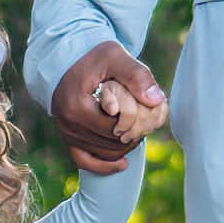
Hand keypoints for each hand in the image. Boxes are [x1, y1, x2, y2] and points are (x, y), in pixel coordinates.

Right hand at [51, 42, 164, 173]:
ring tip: (135, 126)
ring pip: (105, 152)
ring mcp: (67, 133)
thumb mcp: (116, 56)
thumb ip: (137, 75)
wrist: (69, 60)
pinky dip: (106, 165)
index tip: (141, 104)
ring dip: (125, 143)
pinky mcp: (68, 140)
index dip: (135, 118)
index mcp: (77, 104)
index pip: (117, 125)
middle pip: (112, 140)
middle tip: (143, 118)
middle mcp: (68, 123)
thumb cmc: (94, 57)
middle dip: (133, 131)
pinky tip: (124, 163)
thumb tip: (156, 101)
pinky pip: (86, 162)